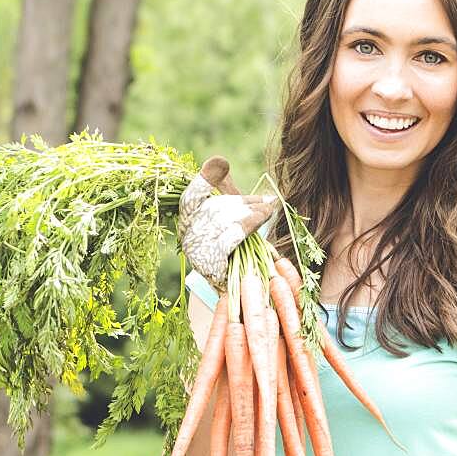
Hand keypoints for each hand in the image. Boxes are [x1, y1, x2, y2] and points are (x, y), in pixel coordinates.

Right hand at [178, 156, 277, 292]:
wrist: (235, 292)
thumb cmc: (233, 253)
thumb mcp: (228, 220)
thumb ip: (224, 193)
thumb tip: (220, 163)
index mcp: (187, 222)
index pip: (190, 197)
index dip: (202, 180)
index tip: (219, 164)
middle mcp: (187, 235)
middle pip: (215, 207)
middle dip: (244, 201)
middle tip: (267, 201)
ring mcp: (196, 251)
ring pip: (224, 220)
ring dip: (251, 211)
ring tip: (269, 208)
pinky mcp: (210, 264)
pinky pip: (231, 237)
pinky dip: (248, 224)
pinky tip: (263, 217)